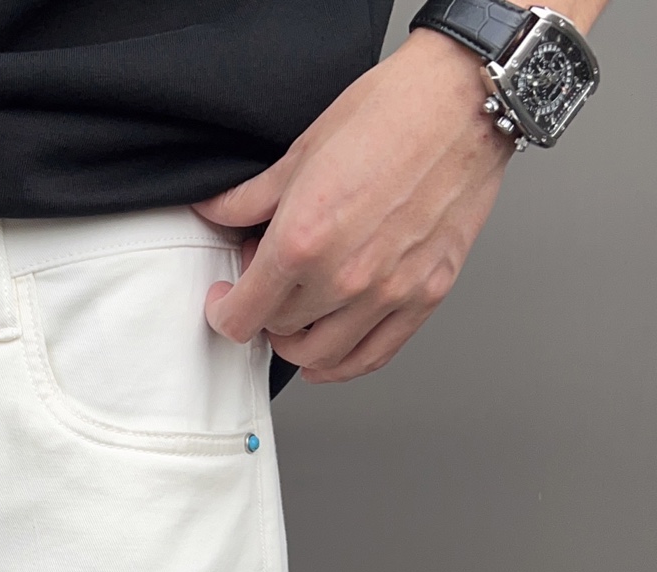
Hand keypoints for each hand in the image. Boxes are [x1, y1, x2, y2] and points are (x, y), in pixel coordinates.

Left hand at [193, 30, 513, 383]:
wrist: (464, 99)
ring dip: (299, 342)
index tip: (225, 301)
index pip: (242, 317)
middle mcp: (344, 276)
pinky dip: (344, 363)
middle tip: (272, 278)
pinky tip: (330, 350)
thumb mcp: (301, 153)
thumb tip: (215, 213)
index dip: (224, 312)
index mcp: (302, 241)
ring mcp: (389, 292)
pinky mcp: (426, 294)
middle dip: (264, 310)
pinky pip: (373, 356)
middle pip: (279, 332)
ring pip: (321, 356)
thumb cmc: (391, 114)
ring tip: (298, 314)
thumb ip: (249, 198)